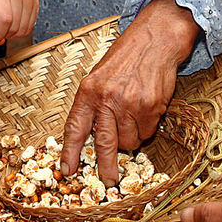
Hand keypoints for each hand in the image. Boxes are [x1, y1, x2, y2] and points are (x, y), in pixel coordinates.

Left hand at [60, 0, 197, 185]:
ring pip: (129, 141)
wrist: (154, 40)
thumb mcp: (99, 76)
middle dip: (106, 167)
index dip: (70, 152)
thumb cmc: (125, 58)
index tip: (67, 170)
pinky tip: (146, 110)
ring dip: (131, 138)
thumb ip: (93, 103)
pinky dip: (147, 128)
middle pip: (104, 143)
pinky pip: (147, 132)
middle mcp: (107, 99)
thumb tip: (89, 135)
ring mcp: (130, 104)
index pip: (74, 127)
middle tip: (108, 181)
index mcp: (88, 91)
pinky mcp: (150, 107)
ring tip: (133, 118)